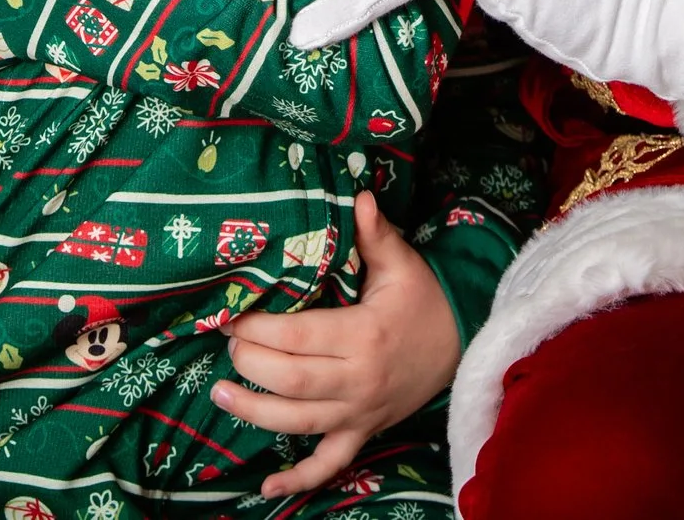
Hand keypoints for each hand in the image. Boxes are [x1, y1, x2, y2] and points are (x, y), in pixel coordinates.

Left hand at [213, 191, 460, 496]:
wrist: (463, 343)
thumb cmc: (424, 299)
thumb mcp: (402, 264)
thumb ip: (375, 234)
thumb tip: (359, 195)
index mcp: (364, 335)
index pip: (298, 336)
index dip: (258, 329)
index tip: (232, 315)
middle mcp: (358, 380)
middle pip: (290, 381)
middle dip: (250, 364)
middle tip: (226, 343)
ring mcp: (359, 412)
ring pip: (298, 423)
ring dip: (254, 412)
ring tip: (220, 393)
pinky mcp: (363, 431)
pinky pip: (330, 463)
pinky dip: (299, 481)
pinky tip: (267, 488)